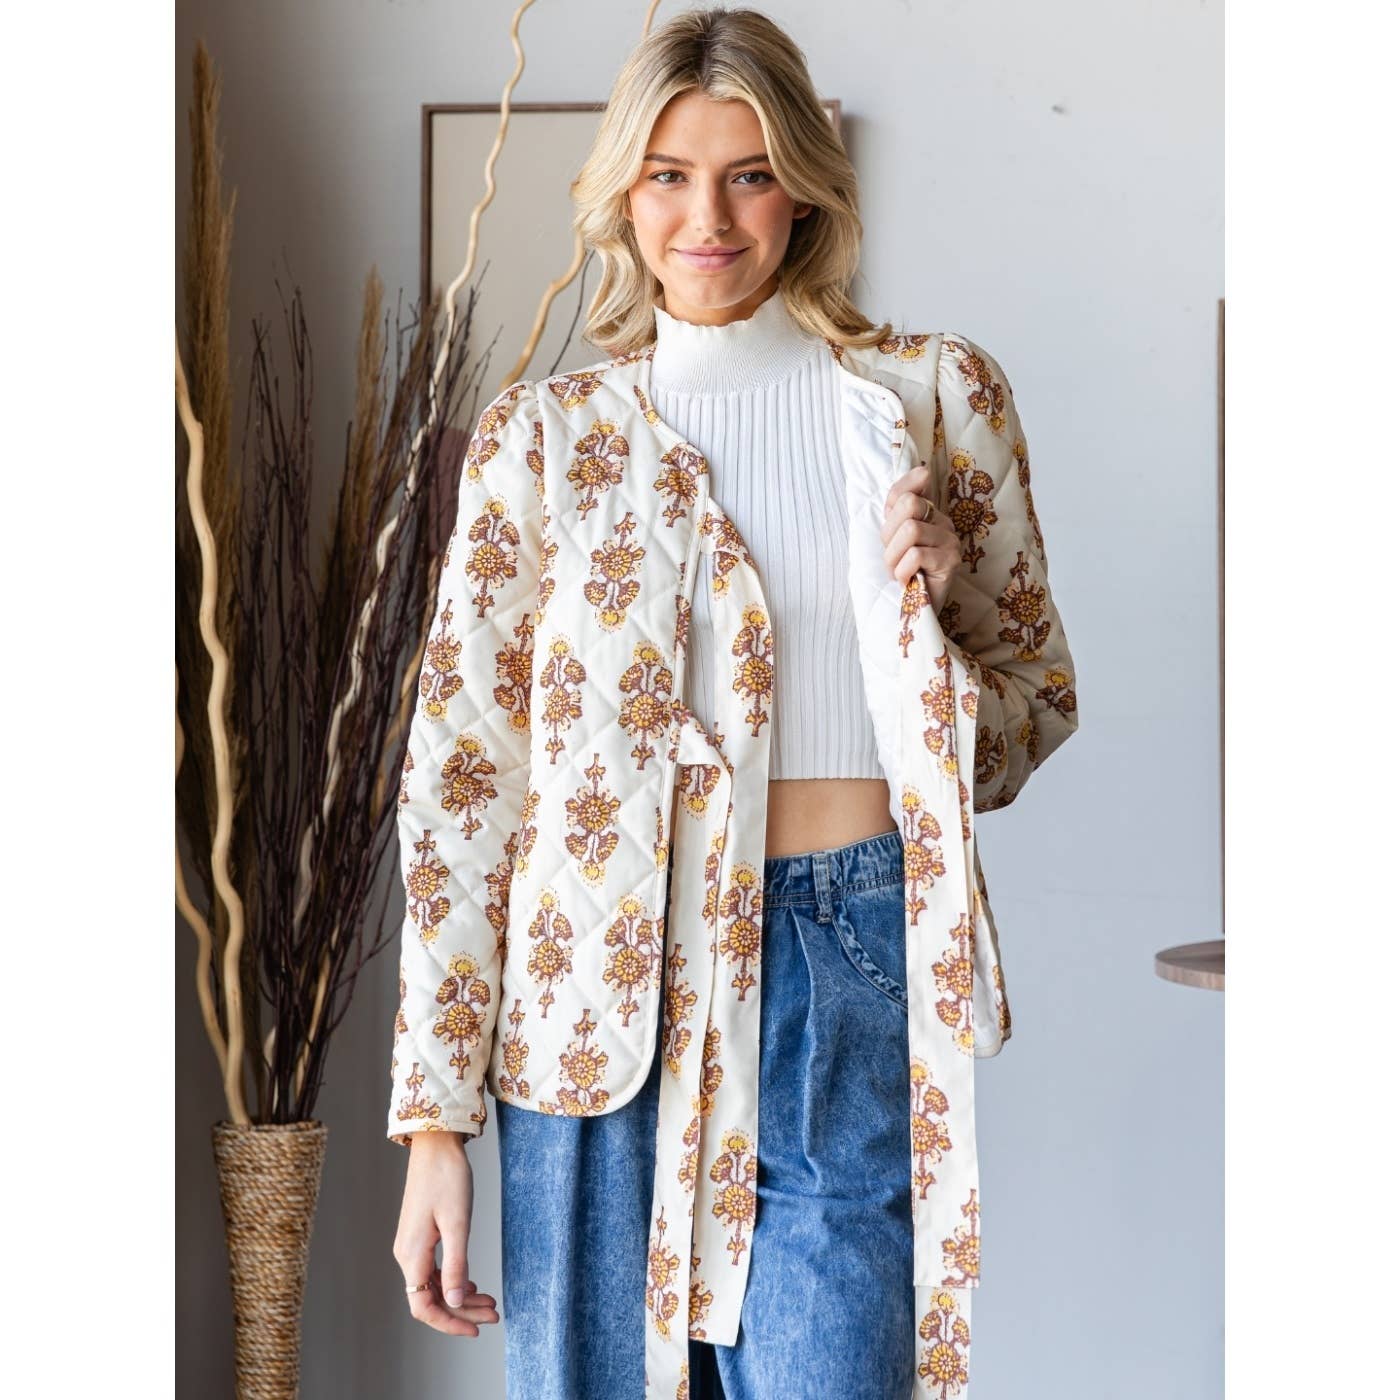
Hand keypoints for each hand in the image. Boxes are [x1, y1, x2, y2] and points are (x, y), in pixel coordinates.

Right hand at [393, 1135, 500, 1336]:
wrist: (436, 1145)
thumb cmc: (447, 1178)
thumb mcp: (458, 1223)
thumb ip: (457, 1265)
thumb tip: (457, 1303)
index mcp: (411, 1255)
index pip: (424, 1306)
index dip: (449, 1323)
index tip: (476, 1329)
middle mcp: (407, 1254)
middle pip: (431, 1298)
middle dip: (462, 1311)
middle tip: (494, 1314)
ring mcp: (412, 1245)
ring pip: (434, 1285)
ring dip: (461, 1296)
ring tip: (490, 1301)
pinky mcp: (420, 1236)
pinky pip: (434, 1269)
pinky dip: (455, 1279)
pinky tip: (473, 1281)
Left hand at [881, 463, 959, 611]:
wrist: (911, 609)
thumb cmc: (901, 573)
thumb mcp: (892, 537)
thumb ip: (898, 504)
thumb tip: (923, 470)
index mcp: (928, 513)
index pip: (907, 489)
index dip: (890, 508)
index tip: (891, 534)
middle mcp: (944, 522)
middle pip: (909, 505)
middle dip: (890, 535)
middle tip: (894, 558)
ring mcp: (950, 541)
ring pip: (910, 530)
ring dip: (894, 557)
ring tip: (900, 572)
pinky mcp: (951, 561)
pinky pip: (916, 555)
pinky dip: (902, 571)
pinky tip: (907, 580)